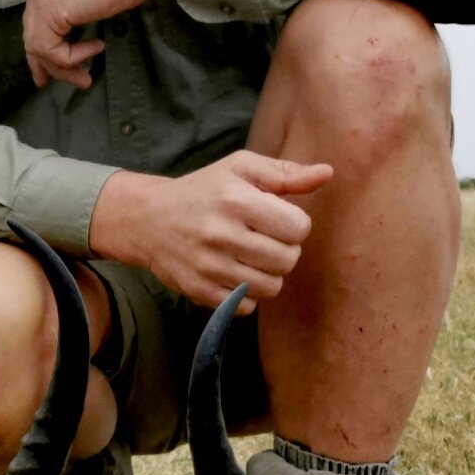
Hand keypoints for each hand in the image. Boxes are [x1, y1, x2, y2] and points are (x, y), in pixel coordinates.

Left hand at [22, 0, 167, 88]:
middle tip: (53, 81)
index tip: (54, 67)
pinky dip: (69, 58)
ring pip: (36, 44)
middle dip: (44, 62)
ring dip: (62, 67)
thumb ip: (74, 5)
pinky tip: (93, 50)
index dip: (42, 45)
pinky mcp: (48, 8)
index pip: (35, 17)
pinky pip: (48, 48)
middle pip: (31, 31)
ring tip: (84, 77)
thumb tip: (70, 30)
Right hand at [88, 151, 336, 307]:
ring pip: (271, 287)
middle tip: (266, 239)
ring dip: (268, 273)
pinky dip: (246, 293)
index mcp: (235, 199)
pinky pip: (246, 306)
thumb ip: (285, 173)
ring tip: (252, 256)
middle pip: (287, 260)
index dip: (294, 224)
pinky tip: (234, 272)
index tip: (277, 219)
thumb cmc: (203, 190)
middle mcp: (221, 234)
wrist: (148, 219)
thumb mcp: (240, 168)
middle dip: (284, 250)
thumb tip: (326, 173)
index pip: (298, 228)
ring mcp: (209, 267)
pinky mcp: (200, 291)